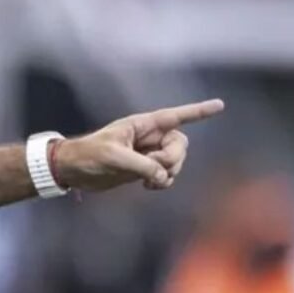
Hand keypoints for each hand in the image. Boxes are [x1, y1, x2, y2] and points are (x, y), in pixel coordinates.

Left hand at [55, 98, 224, 192]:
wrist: (73, 170)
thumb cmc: (88, 155)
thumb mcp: (114, 157)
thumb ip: (142, 164)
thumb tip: (162, 176)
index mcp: (142, 125)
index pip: (176, 116)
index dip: (198, 111)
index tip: (220, 105)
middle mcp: (148, 137)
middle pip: (180, 145)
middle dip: (173, 158)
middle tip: (155, 168)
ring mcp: (147, 153)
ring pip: (175, 161)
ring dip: (168, 173)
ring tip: (148, 182)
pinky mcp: (143, 169)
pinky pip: (165, 175)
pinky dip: (162, 182)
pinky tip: (148, 187)